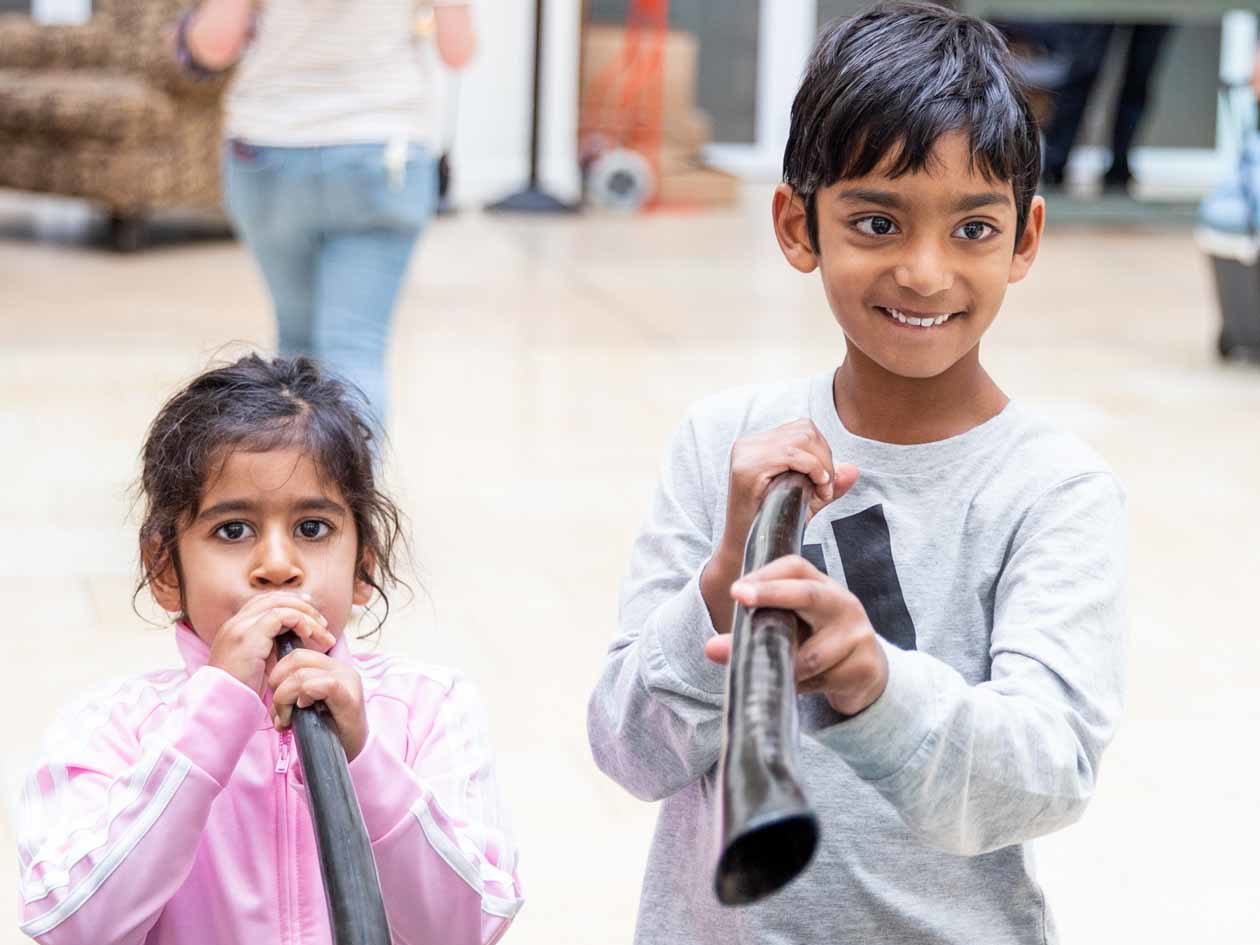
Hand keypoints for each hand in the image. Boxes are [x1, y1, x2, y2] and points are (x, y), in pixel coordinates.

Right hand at [208, 592, 334, 694]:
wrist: (223, 704)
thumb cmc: (243, 691)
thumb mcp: (259, 664)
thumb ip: (272, 646)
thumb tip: (296, 637)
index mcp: (236, 627)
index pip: (265, 602)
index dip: (290, 603)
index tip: (311, 614)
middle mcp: (236, 622)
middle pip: (274, 598)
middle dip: (302, 606)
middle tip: (322, 622)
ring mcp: (240, 626)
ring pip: (280, 603)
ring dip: (306, 615)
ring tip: (323, 631)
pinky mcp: (248, 635)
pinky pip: (281, 616)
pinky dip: (300, 621)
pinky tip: (309, 635)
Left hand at [269, 650, 367, 760]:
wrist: (349, 755)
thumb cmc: (325, 731)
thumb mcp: (305, 704)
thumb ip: (292, 690)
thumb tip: (269, 687)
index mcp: (330, 667)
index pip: (297, 655)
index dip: (278, 672)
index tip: (276, 699)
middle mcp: (341, 668)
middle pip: (296, 658)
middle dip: (277, 684)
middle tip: (280, 711)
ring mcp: (347, 682)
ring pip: (302, 674)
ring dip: (285, 698)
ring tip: (287, 720)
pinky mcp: (350, 699)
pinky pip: (324, 685)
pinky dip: (306, 696)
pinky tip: (304, 709)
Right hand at [700, 420, 858, 632]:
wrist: (749, 552)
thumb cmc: (773, 525)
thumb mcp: (806, 500)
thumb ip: (828, 483)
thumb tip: (853, 469)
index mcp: (758, 445)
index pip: (802, 429)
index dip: (822, 452)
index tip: (826, 483)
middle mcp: (747, 444)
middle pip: (805, 430)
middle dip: (825, 458)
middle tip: (825, 489)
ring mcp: (744, 453)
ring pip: (801, 439)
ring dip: (821, 465)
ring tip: (820, 492)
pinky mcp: (746, 468)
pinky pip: (791, 454)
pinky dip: (812, 469)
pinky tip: (816, 489)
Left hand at [703, 555, 887, 716]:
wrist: (867, 674)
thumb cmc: (818, 644)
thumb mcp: (788, 634)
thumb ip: (753, 635)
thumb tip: (711, 649)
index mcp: (821, 587)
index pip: (795, 568)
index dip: (766, 575)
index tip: (736, 589)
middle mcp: (843, 603)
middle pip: (808, 594)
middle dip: (772, 595)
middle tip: (740, 596)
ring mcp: (858, 634)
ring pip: (811, 655)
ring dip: (787, 667)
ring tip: (775, 673)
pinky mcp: (865, 666)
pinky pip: (824, 680)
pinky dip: (805, 687)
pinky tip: (804, 686)